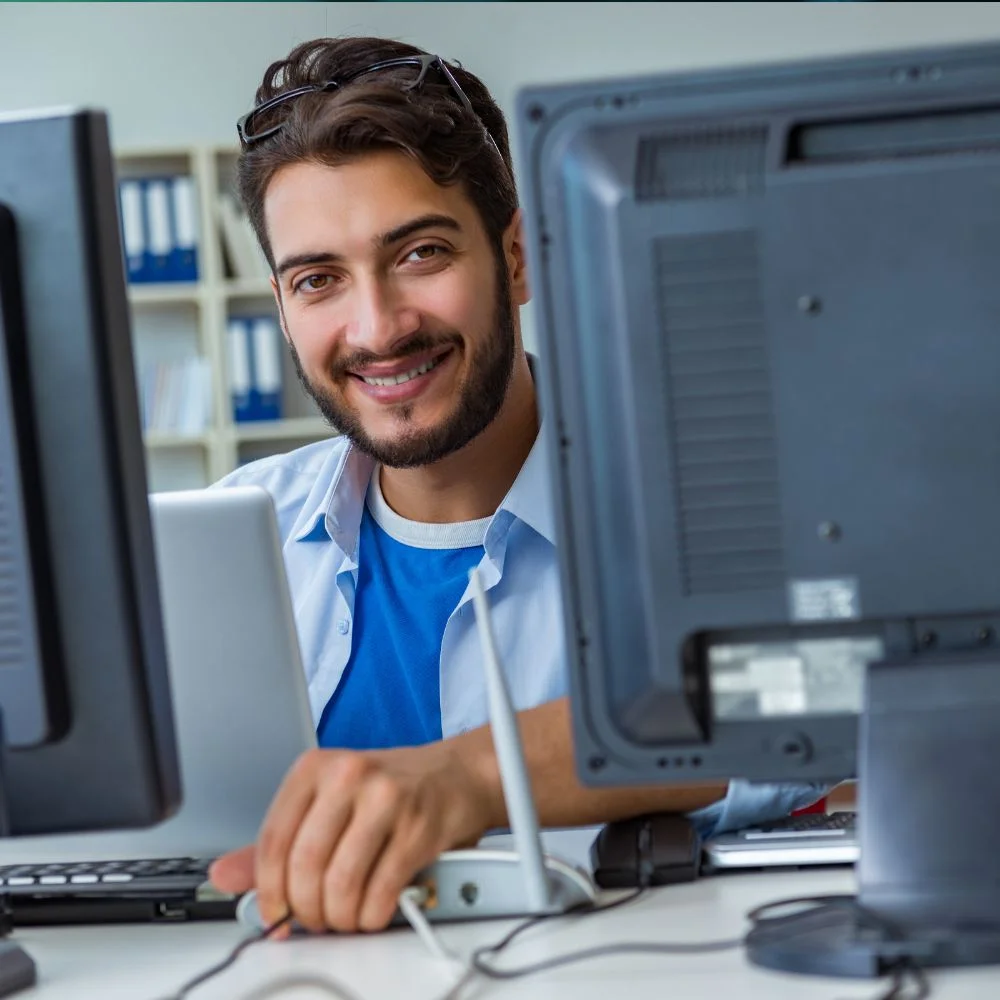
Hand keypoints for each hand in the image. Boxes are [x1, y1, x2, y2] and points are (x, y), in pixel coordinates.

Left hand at [209, 739, 495, 932]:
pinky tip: (373, 911)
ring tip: (345, 917)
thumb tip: (224, 874)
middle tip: (315, 920)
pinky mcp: (418, 826)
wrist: (455, 775)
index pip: (272, 840)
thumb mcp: (327, 804)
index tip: (275, 915)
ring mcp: (386, 798)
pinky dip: (372, 916)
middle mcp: (348, 775)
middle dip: (306, 909)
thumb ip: (279, 841)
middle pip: (305, 865)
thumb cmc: (389, 791)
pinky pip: (381, 891)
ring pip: (341, 882)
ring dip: (339, 917)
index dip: (268, 891)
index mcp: (315, 768)